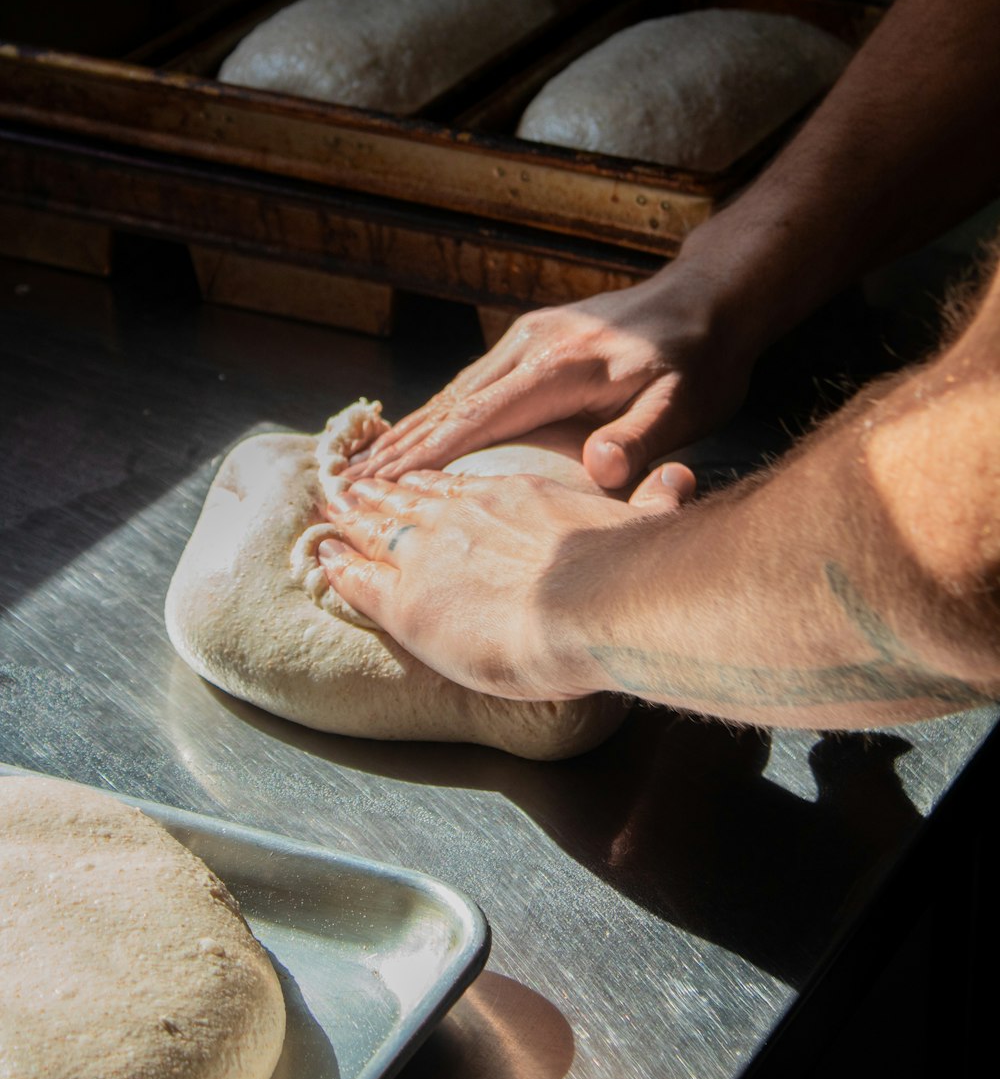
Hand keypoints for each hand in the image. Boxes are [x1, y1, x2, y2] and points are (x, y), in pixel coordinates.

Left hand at [319, 461, 695, 699]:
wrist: (595, 603)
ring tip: (328, 506)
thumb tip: (682, 476)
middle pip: (411, 497)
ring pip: (375, 525)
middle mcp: (464, 515)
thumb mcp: (648, 519)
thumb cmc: (627, 569)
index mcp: (515, 498)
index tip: (414, 475)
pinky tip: (322, 558)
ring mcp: (429, 552)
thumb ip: (658, 498)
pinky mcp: (406, 599)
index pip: (461, 485)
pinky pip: (357, 576)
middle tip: (350, 482)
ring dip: (349, 516)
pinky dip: (337, 565)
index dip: (433, 481)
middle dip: (380, 490)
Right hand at [348, 271, 752, 489]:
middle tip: (344, 486)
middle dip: (396, 447)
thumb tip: (600, 470)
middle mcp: (530, 345)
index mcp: (557, 366)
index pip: (475, 418)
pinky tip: (418, 433)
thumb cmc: (702, 361)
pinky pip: (473, 382)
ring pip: (455, 390)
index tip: (378, 484)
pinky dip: (438, 411)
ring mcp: (529, 337)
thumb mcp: (687, 406)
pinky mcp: (535, 338)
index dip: (424, 454)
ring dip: (409, 429)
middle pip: (449, 403)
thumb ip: (641, 440)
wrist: (713, 298)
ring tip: (364, 466)